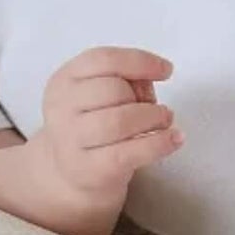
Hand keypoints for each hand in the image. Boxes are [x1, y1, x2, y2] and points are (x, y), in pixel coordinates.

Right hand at [39, 47, 182, 200]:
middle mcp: (60, 108)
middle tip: (160, 110)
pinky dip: (159, 143)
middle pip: (112, 89)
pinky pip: (130, 152)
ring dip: (153, 118)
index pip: (103, 59)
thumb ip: (125, 78)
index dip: (140, 61)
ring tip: (165, 121)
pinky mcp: (89, 169)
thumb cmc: (93, 126)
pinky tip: (173, 139)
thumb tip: (153, 77)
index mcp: (63, 80)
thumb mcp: (100, 94)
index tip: (166, 70)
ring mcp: (70, 140)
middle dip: (144, 98)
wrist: (70, 174)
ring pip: (120, 120)